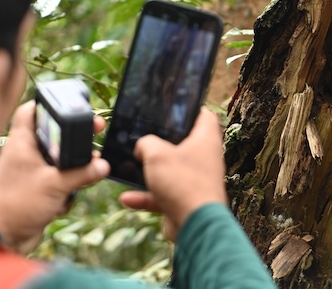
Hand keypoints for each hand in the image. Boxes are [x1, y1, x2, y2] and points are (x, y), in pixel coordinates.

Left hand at [0, 100, 109, 254]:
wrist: (3, 238)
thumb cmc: (17, 205)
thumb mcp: (55, 184)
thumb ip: (82, 173)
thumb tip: (102, 166)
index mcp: (22, 143)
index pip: (30, 111)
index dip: (47, 104)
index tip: (69, 104)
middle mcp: (25, 153)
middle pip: (53, 134)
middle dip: (74, 139)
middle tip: (94, 131)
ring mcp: (31, 171)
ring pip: (60, 160)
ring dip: (73, 169)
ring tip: (86, 173)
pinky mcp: (37, 189)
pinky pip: (59, 180)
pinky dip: (65, 189)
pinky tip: (61, 202)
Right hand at [118, 108, 227, 241]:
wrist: (194, 225)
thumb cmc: (183, 183)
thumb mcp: (157, 154)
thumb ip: (146, 143)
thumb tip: (142, 146)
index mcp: (205, 139)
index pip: (204, 115)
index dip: (190, 108)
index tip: (173, 107)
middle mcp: (204, 158)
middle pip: (183, 143)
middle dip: (162, 142)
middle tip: (145, 136)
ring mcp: (195, 180)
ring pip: (171, 170)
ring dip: (150, 171)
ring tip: (131, 167)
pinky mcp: (185, 199)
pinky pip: (163, 194)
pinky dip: (146, 196)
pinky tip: (127, 198)